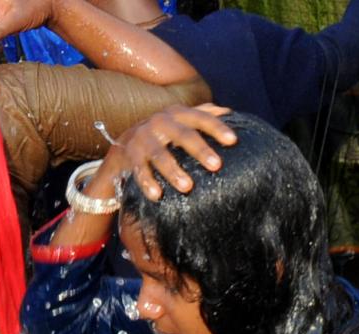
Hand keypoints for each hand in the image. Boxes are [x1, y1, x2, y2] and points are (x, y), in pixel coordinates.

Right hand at [117, 104, 236, 199]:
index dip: (217, 128)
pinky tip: (157, 196)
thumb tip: (229, 112)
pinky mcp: (130, 155)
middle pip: (183, 135)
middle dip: (200, 150)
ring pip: (160, 154)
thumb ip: (203, 114)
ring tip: (187, 187)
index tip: (233, 140)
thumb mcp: (181, 121)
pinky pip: (140, 170)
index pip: (201, 118)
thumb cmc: (164, 135)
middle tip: (216, 166)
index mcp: (178, 114)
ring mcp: (143, 138)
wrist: (125, 145)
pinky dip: (147, 182)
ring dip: (173, 171)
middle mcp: (160, 122)